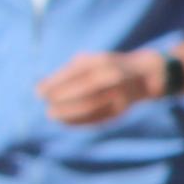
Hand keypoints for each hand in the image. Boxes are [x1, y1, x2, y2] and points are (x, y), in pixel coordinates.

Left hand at [37, 49, 168, 127]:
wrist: (143, 76)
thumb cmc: (106, 67)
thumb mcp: (88, 62)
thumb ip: (65, 73)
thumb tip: (39, 87)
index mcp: (101, 62)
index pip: (73, 75)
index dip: (54, 85)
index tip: (39, 93)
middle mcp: (112, 78)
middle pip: (82, 92)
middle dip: (60, 101)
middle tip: (47, 107)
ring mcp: (119, 95)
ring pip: (90, 107)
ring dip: (68, 114)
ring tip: (53, 115)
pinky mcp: (121, 110)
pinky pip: (97, 118)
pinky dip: (78, 122)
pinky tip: (66, 122)